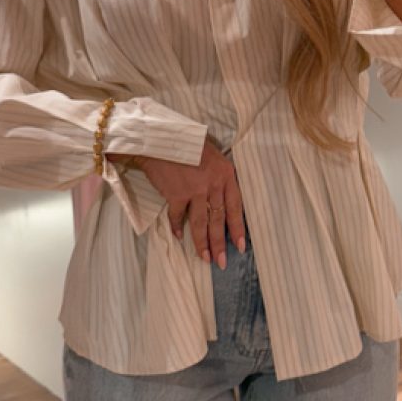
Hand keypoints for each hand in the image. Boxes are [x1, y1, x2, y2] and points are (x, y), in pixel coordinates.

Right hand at [131, 137, 245, 267]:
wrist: (161, 138)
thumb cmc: (187, 143)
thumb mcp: (212, 155)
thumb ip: (219, 176)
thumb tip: (221, 198)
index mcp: (226, 174)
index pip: (236, 206)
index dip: (238, 228)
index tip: (241, 246)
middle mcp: (213, 184)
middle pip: (218, 219)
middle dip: (220, 243)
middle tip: (222, 262)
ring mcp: (195, 190)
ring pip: (200, 223)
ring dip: (202, 243)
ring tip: (204, 258)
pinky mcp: (176, 195)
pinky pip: (178, 217)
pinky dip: (177, 228)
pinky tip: (179, 237)